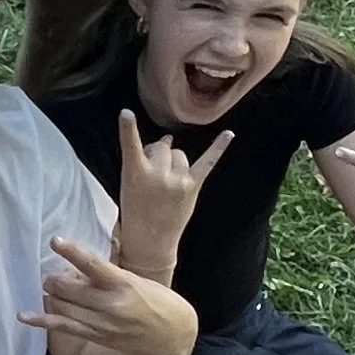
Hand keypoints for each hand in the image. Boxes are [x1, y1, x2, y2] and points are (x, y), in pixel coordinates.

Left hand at [18, 237, 191, 354]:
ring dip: (53, 295)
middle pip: (68, 287)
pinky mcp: (96, 336)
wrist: (173, 336)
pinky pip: (62, 327)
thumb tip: (77, 264)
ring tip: (53, 289)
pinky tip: (23, 316)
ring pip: (62, 305)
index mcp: (122, 283)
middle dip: (55, 279)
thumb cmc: (157, 300)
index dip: (72, 252)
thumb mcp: (136, 280)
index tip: (55, 241)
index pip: (92, 265)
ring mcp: (101, 322)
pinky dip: (41, 321)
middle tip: (55, 276)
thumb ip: (108, 273)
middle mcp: (110, 303)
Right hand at [111, 107, 231, 280]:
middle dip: (158, 153)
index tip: (126, 113)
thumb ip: (144, 162)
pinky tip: (229, 134)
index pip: (130, 146)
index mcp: (135, 174)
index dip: (127, 128)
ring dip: (175, 160)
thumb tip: (168, 140)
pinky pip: (207, 162)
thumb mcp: (129, 184)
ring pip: (179, 154)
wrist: (150, 241)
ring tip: (168, 178)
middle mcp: (158, 175)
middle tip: (153, 172)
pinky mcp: (193, 187)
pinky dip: (218, 147)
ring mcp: (178, 181)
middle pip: (162, 147)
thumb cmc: (135, 210)